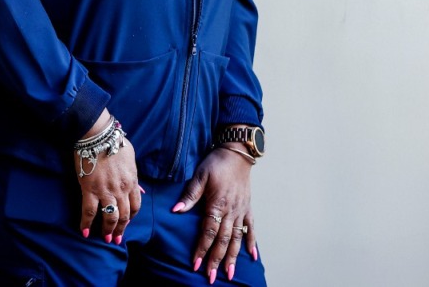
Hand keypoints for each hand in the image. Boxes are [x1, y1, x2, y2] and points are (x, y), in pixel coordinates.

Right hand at [74, 116, 141, 244]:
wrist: (98, 134)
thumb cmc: (114, 141)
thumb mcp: (131, 157)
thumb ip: (135, 176)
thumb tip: (140, 190)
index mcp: (132, 181)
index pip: (136, 206)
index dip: (131, 217)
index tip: (126, 222)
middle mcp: (121, 189)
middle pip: (124, 215)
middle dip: (121, 229)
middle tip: (116, 239)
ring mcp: (106, 191)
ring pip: (109, 216)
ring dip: (108, 230)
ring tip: (105, 238)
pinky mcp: (89, 189)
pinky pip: (89, 211)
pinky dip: (86, 223)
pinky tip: (85, 232)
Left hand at [171, 148, 258, 283]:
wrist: (236, 153)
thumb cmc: (216, 163)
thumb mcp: (199, 175)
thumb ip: (190, 195)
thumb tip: (176, 210)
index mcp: (217, 204)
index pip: (208, 232)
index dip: (202, 249)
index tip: (195, 263)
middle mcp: (231, 211)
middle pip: (223, 240)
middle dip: (216, 260)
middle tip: (210, 277)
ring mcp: (241, 211)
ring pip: (237, 239)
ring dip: (233, 257)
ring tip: (230, 274)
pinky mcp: (247, 208)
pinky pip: (251, 229)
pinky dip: (252, 243)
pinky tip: (252, 256)